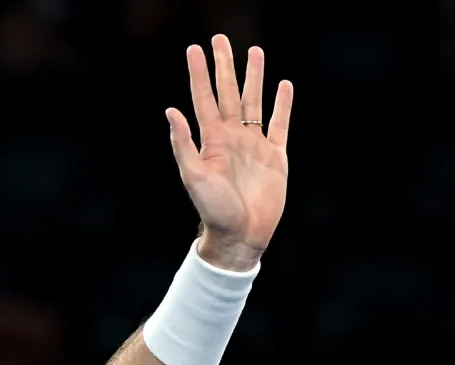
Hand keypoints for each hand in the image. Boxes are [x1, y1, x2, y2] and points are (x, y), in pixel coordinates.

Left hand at [167, 35, 292, 270]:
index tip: (195, 49)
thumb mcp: (193, 177)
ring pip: (255, 102)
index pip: (203, 98)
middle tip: (221, 38)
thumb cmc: (212, 210)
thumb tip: (170, 111)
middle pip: (229, 92)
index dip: (199, 74)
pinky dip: (283, 105)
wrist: (240, 235)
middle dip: (225, 66)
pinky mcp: (276, 155)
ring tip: (254, 52)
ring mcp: (254, 144)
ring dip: (254, 77)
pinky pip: (279, 124)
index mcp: (211, 140)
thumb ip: (183, 144)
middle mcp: (232, 137)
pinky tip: (284, 86)